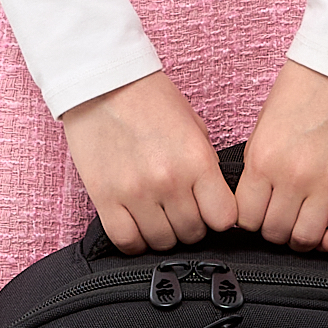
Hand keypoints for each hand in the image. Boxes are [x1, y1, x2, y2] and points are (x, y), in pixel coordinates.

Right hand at [61, 71, 235, 255]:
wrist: (102, 85)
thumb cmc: (149, 100)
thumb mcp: (194, 127)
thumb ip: (206, 166)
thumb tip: (214, 201)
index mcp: (198, 160)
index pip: (224, 219)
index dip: (219, 218)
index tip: (211, 212)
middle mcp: (169, 180)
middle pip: (192, 234)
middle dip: (191, 226)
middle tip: (181, 211)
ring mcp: (136, 192)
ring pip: (162, 242)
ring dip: (163, 234)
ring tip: (157, 216)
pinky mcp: (106, 199)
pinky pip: (127, 241)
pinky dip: (135, 240)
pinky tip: (137, 225)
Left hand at [238, 60, 327, 253]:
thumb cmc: (304, 91)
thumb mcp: (263, 128)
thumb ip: (258, 168)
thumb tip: (254, 203)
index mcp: (262, 160)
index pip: (245, 218)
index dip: (250, 222)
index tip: (258, 217)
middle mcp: (292, 175)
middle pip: (274, 232)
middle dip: (274, 233)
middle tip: (282, 222)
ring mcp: (327, 181)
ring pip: (306, 238)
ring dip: (302, 240)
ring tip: (304, 229)